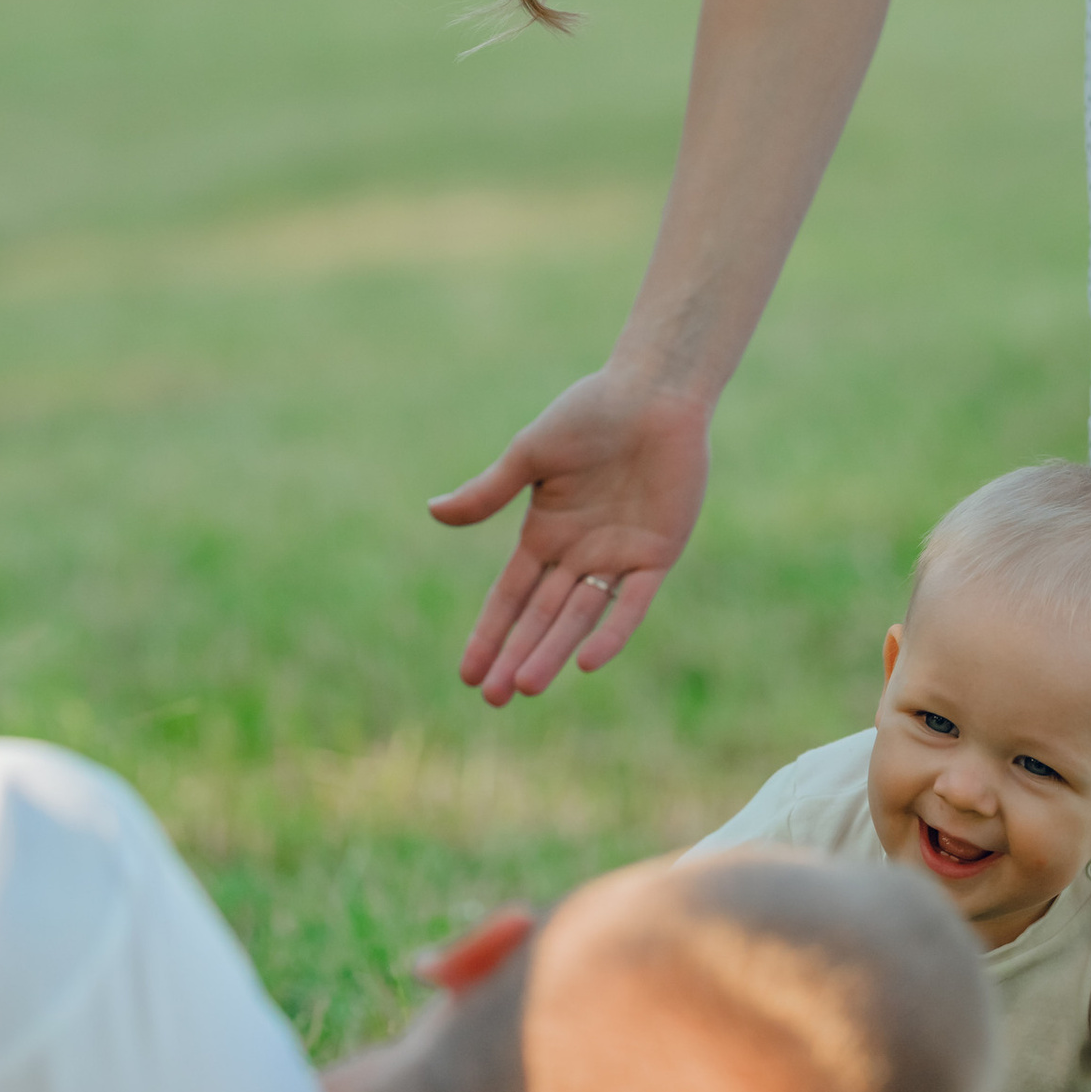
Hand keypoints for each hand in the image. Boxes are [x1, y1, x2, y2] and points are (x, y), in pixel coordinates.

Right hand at [429, 373, 711, 705]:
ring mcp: (618, 557)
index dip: (488, 634)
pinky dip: (612, 632)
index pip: (510, 597)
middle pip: (540, 617)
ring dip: (553, 652)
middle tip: (492, 699)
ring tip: (525, 687)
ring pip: (579, 618)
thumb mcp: (529, 453)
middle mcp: (578, 553)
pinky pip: (631, 603)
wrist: (654, 392)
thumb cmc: (590, 412)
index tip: (467, 675)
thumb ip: (489, 492)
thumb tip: (433, 512)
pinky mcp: (657, 554)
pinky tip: (588, 663)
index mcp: (544, 532)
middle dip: (515, 656)